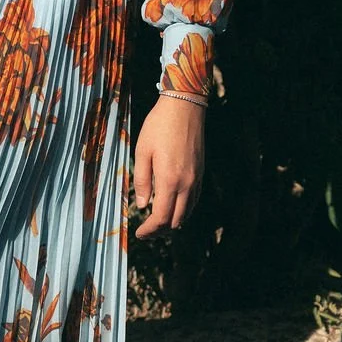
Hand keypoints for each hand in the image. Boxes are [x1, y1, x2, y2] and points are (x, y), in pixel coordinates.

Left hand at [132, 94, 205, 238]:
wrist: (184, 107)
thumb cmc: (158, 126)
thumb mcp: (142, 152)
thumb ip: (141, 180)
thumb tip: (142, 205)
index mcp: (169, 180)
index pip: (161, 218)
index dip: (150, 230)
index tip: (139, 234)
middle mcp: (186, 183)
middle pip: (176, 221)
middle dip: (160, 230)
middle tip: (146, 230)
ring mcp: (196, 179)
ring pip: (187, 213)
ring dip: (172, 221)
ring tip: (156, 220)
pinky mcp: (201, 173)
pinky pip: (193, 201)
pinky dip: (182, 210)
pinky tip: (170, 205)